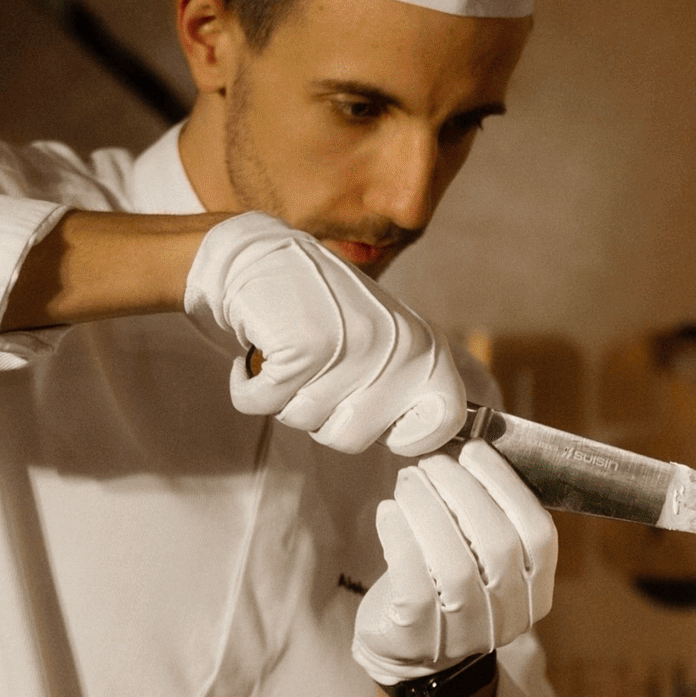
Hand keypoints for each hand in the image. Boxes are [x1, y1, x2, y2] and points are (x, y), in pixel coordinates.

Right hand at [184, 213, 465, 455]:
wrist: (260, 253)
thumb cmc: (319, 308)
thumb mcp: (381, 340)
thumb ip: (402, 386)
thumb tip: (422, 443)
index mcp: (424, 347)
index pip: (446, 419)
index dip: (412, 438)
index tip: (383, 425)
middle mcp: (396, 348)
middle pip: (354, 438)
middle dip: (321, 418)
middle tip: (314, 375)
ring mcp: (351, 348)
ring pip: (305, 421)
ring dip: (283, 396)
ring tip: (290, 353)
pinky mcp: (302, 348)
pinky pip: (264, 403)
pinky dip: (248, 387)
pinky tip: (260, 353)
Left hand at [352, 439, 556, 683]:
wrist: (407, 651)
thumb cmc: (443, 586)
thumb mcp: (478, 555)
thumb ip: (487, 513)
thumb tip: (471, 447)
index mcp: (535, 593)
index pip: (538, 534)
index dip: (507, 486)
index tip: (473, 451)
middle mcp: (509, 618)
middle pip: (497, 545)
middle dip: (461, 491)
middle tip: (430, 463)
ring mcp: (465, 634)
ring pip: (455, 566)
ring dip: (428, 510)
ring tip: (407, 481)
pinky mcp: (417, 639)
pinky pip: (413, 583)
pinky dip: (399, 539)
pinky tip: (387, 512)